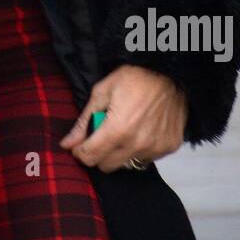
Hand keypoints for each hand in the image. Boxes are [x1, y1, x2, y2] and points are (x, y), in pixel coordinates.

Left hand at [59, 65, 187, 172]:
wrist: (172, 73)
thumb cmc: (135, 77)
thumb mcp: (103, 91)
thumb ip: (84, 121)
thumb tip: (67, 144)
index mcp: (118, 129)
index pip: (90, 157)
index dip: (80, 151)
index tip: (81, 144)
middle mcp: (137, 144)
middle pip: (106, 166)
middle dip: (98, 153)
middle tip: (101, 135)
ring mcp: (155, 148)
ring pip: (127, 164)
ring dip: (120, 152)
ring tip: (124, 130)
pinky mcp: (168, 148)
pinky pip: (146, 158)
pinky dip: (139, 150)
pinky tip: (141, 131)